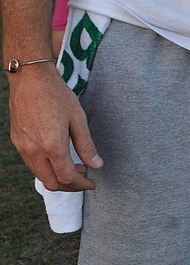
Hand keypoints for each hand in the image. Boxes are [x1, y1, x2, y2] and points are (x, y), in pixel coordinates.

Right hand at [8, 66, 101, 190]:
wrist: (30, 78)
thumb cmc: (55, 94)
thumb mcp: (78, 118)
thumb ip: (86, 145)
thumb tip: (96, 165)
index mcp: (52, 145)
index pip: (67, 178)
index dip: (81, 184)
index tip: (91, 183)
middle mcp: (34, 150)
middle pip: (51, 183)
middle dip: (69, 186)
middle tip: (83, 177)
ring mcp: (22, 147)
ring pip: (40, 175)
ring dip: (57, 177)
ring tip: (73, 166)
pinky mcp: (16, 142)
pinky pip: (31, 164)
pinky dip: (46, 168)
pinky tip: (57, 157)